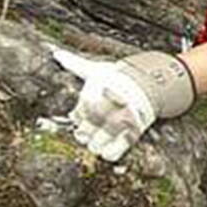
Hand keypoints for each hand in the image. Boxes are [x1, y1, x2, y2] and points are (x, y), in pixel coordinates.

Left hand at [54, 47, 195, 160]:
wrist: (150, 82)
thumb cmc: (119, 77)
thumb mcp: (97, 69)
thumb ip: (75, 64)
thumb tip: (56, 53)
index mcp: (92, 96)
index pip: (75, 118)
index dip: (78, 119)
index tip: (83, 116)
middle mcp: (104, 111)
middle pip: (84, 134)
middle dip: (85, 134)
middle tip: (92, 128)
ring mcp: (119, 123)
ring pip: (96, 146)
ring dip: (96, 145)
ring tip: (100, 138)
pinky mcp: (132, 134)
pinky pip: (115, 152)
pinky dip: (110, 153)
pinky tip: (109, 147)